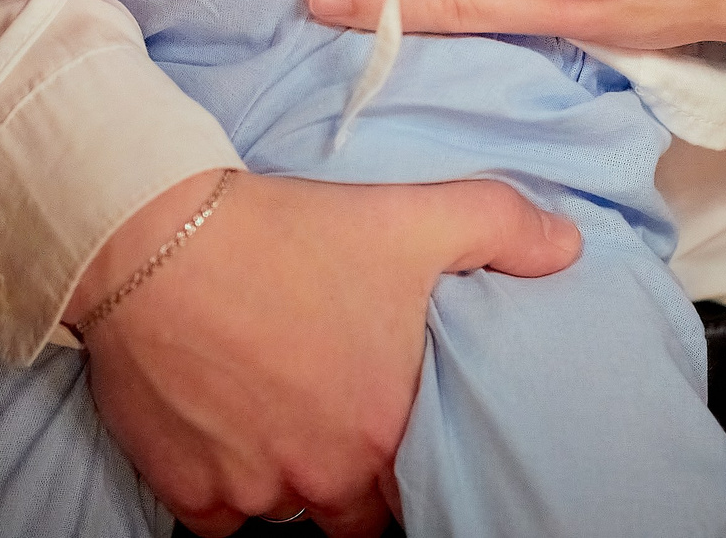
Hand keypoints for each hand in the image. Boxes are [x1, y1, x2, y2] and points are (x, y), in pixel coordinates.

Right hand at [72, 171, 580, 536]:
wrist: (157, 238)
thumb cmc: (287, 234)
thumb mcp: (412, 217)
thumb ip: (501, 229)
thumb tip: (568, 247)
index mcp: (383, 427)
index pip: (417, 487)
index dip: (408, 464)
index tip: (393, 431)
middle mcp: (322, 474)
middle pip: (350, 510)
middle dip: (348, 475)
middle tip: (333, 420)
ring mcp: (250, 488)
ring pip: (281, 508)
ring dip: (285, 475)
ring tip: (276, 414)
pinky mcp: (185, 487)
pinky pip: (214, 518)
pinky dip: (219, 488)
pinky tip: (221, 433)